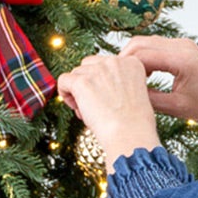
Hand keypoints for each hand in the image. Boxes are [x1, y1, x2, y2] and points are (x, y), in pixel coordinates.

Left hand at [56, 51, 161, 165]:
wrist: (130, 134)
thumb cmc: (134, 122)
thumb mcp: (134, 94)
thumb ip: (117, 82)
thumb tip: (94, 84)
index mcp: (131, 63)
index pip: (105, 63)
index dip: (101, 81)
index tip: (105, 97)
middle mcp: (115, 62)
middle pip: (88, 65)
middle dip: (87, 83)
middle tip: (93, 103)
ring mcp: (97, 70)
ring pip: (75, 73)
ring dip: (77, 91)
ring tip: (87, 110)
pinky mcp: (81, 82)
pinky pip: (63, 80)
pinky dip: (64, 93)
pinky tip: (74, 106)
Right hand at [121, 36, 197, 126]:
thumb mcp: (176, 107)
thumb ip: (149, 99)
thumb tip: (127, 94)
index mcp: (180, 59)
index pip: (140, 55)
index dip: (122, 67)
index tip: (112, 82)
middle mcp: (181, 46)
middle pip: (139, 42)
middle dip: (124, 59)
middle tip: (116, 79)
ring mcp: (183, 44)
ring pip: (147, 41)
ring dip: (134, 57)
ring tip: (128, 79)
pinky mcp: (184, 47)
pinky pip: (157, 45)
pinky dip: (146, 56)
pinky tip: (143, 75)